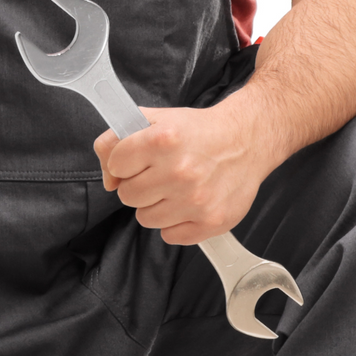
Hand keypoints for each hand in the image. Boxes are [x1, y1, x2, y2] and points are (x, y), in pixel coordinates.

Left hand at [93, 100, 270, 245]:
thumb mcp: (153, 119)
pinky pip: (170, 236)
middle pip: (127, 196)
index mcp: (162, 140)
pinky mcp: (211, 221)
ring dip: (156, 206)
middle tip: (159, 175)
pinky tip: (188, 204)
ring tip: (175, 188)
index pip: (115, 165)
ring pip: (145, 218)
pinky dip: (176, 224)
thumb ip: (116, 141)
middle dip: (139, 185)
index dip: (124, 163)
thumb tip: (109, 180)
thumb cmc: (197, 132)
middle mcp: (179, 171)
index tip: (139, 159)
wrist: (246, 141)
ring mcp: (196, 200)